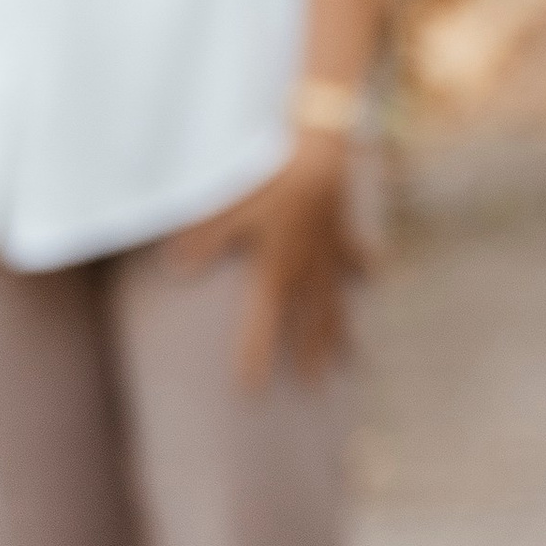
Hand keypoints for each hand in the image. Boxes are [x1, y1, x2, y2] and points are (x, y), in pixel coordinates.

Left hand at [169, 132, 364, 385]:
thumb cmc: (274, 183)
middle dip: (309, 355)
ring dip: (340, 329)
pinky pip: (356, 257)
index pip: (264, 325)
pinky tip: (371, 278)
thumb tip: (174, 267)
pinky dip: (363, 268)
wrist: (322, 155)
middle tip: (311, 384)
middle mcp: (308, 272)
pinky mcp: (344, 234)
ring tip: (348, 357)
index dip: (256, 357)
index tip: (252, 389)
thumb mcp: (233, 210)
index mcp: (278, 272)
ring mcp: (331, 256)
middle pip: (309, 323)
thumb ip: (205, 240)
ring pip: (337, 301)